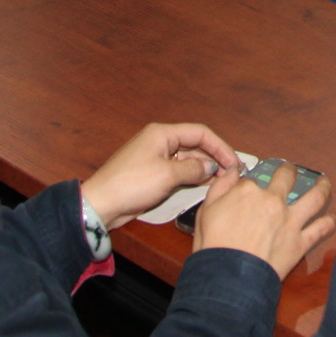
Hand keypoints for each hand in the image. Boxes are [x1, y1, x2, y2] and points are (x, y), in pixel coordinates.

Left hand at [80, 123, 241, 226]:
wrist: (102, 204)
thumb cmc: (132, 184)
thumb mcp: (168, 175)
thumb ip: (194, 169)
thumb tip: (212, 168)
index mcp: (163, 133)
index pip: (200, 132)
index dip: (220, 146)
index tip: (233, 162)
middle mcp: (161, 142)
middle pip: (195, 145)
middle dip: (214, 158)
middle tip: (232, 174)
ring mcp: (157, 158)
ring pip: (188, 159)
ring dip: (205, 169)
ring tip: (223, 181)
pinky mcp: (154, 174)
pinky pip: (179, 171)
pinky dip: (192, 177)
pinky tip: (206, 184)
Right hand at [192, 158, 335, 279]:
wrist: (229, 277)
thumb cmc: (214, 247)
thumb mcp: (205, 211)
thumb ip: (220, 187)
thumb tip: (232, 172)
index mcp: (249, 192)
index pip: (253, 181)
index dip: (252, 185)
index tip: (251, 190)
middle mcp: (273, 201)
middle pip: (287, 177)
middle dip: (289, 171)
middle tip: (290, 171)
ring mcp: (290, 220)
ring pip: (315, 197)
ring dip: (322, 187)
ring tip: (325, 183)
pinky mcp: (300, 242)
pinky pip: (321, 229)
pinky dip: (329, 222)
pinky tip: (333, 218)